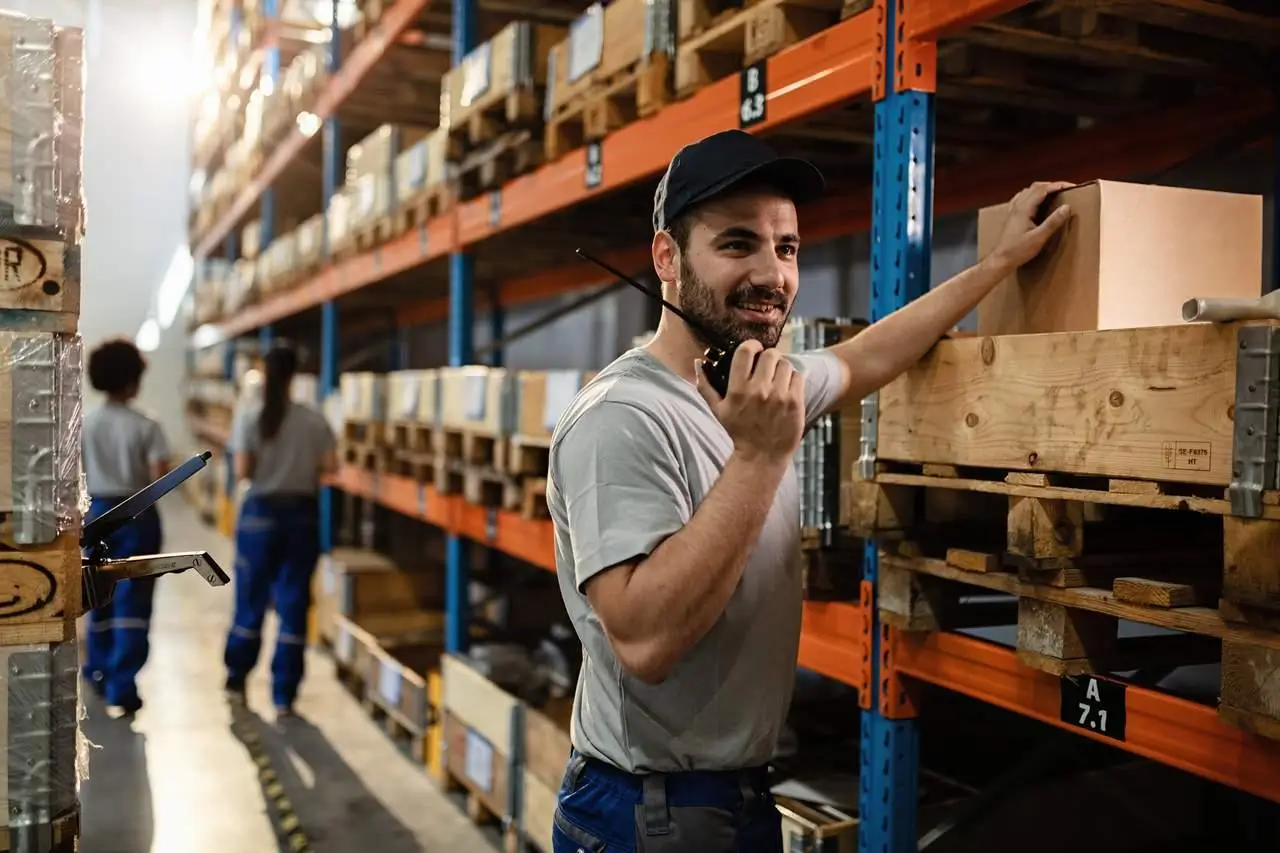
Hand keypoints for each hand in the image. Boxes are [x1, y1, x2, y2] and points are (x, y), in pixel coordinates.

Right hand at [695, 340, 804, 463]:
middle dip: (769, 357)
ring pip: (786, 364)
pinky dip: (793, 379)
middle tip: (767, 366)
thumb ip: (705, 385)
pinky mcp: (795, 403)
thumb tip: (697, 363)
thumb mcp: (718, 410)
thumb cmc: (739, 432)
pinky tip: (786, 388)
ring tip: (777, 379)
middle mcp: (759, 391)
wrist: (761, 456)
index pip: (746, 352)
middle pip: (770, 354)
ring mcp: (779, 397)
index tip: (755, 349)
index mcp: (738, 390)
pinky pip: (798, 377)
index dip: (752, 345)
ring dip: (782, 368)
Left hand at [986, 181, 1074, 272]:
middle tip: (1065, 189)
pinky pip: (1022, 198)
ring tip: (1054, 193)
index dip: (1058, 185)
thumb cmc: (1019, 250)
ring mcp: (1012, 210)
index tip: (1071, 186)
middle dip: (1051, 185)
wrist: (1001, 259)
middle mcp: (1017, 205)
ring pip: (1028, 191)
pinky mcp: (1010, 215)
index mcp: (1024, 208)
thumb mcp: (1039, 237)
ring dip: (1042, 189)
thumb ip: (1053, 222)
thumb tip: (1067, 207)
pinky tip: (1036, 201)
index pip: (1042, 189)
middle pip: (1035, 187)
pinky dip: (1032, 194)